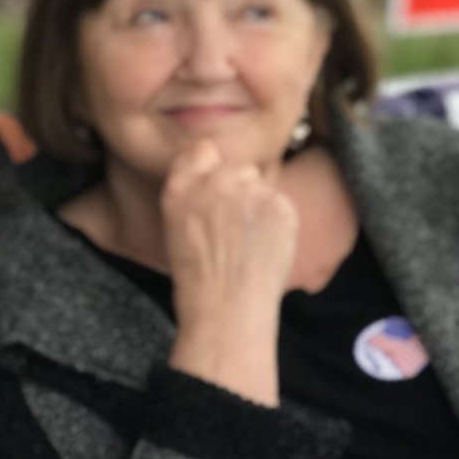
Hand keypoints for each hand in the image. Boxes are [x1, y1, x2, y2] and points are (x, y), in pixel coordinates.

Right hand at [161, 141, 296, 405]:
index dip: (210, 166)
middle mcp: (217, 181)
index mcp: (180, 187)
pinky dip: (278, 221)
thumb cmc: (197, 278)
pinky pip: (281, 204)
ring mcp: (252, 191)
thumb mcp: (177, 228)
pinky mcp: (282, 204)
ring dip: (258, 206)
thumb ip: (196, 195)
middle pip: (238, 169)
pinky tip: (263, 247)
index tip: (213, 187)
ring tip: (247, 243)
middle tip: (232, 229)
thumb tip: (217, 178)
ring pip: (262, 186)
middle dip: (239, 191)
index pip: (201, 149)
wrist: (227, 308)